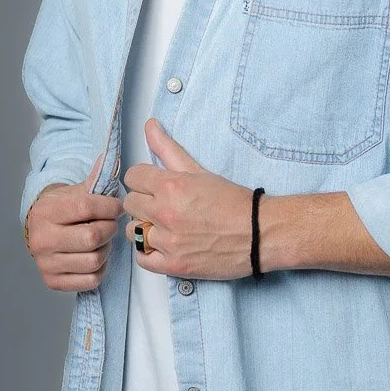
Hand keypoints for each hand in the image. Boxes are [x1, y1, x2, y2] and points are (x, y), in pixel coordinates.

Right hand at [26, 156, 123, 291]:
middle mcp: (41, 240)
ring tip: (102, 240)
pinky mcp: (53, 282)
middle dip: (109, 229)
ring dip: (106, 250)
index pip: (86, 207)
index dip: (109, 206)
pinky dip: (100, 268)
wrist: (41, 232)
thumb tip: (109, 159)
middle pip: (92, 237)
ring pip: (94, 260)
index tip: (117, 206)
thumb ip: (94, 179)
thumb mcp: (74, 192)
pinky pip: (91, 279)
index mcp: (45, 212)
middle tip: (110, 224)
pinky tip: (95, 256)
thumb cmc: (63, 211)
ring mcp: (45, 264)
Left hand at [120, 119, 255, 280]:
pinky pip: (142, 259)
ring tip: (163, 227)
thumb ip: (168, 148)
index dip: (142, 180)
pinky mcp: (174, 265)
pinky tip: (162, 245)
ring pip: (132, 231)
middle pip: (130, 203)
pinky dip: (148, 253)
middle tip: (160, 206)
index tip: (153, 186)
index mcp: (171, 186)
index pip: (132, 177)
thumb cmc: (233, 202)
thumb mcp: (200, 171)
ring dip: (144, 228)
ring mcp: (168, 241)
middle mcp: (165, 213)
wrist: (260, 233)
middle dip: (143, 203)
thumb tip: (149, 125)